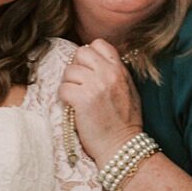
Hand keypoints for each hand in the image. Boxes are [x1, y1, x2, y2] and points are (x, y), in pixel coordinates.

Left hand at [58, 40, 143, 166]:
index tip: (88, 69)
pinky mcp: (82, 99)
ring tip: (76, 98)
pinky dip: (64, 98)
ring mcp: (95, 85)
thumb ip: (115, 73)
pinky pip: (63, 88)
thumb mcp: (128, 90)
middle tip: (79, 83)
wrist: (122, 146)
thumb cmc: (125, 122)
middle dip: (76, 67)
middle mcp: (108, 73)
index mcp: (120, 69)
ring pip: (69, 71)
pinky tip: (73, 107)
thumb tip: (95, 63)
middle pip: (80, 53)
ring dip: (69, 84)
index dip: (89, 55)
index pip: (98, 44)